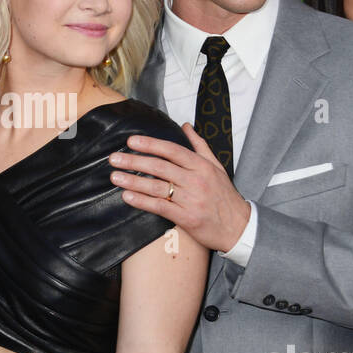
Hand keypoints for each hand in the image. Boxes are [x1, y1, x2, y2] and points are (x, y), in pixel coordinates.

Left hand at [109, 123, 250, 252]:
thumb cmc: (225, 196)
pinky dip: (142, 201)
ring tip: (115, 177)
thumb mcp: (217, 167)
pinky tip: (128, 196)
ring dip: (133, 181)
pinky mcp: (187, 218)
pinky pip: (160, 207)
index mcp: (202, 166)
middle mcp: (196, 180)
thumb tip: (186, 126)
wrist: (239, 227)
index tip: (131, 141)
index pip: (172, 150)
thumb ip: (200, 146)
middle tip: (114, 158)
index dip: (151, 144)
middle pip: (160, 167)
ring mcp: (191, 199)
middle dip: (135, 161)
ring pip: (157, 187)